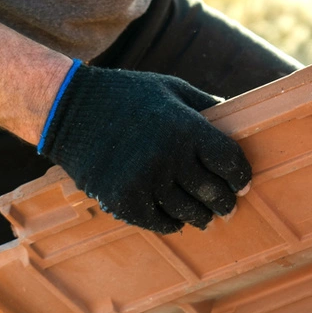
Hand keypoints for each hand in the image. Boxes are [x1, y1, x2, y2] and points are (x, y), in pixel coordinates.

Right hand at [38, 61, 251, 233]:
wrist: (68, 110)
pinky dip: (173, 222)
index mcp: (186, 127)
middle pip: (214, 192)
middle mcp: (169, 156)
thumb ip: (207, 107)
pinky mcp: (123, 201)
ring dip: (202, 216)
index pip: (230, 162)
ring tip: (205, 215)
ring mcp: (145, 181)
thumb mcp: (172, 90)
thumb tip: (241, 119)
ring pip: (190, 212)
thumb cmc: (128, 96)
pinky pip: (161, 223)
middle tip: (228, 206)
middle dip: (226, 202)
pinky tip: (176, 218)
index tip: (243, 184)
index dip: (241, 177)